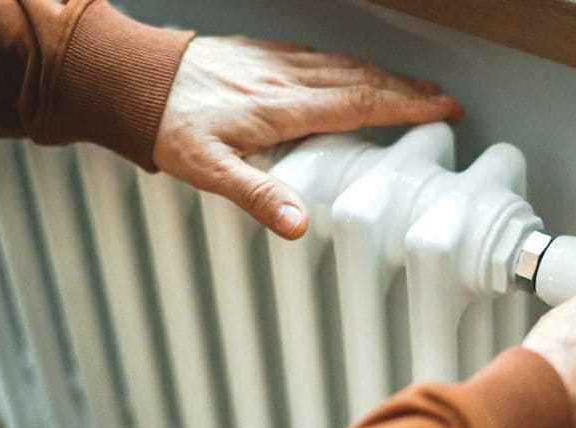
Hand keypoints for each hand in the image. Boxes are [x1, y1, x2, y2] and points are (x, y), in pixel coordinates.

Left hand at [153, 36, 461, 238]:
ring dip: (383, 75)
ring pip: (342, 64)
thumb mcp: (208, 170)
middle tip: (443, 100)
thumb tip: (298, 224)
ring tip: (411, 86)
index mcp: (281, 107)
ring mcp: (273, 61)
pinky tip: (350, 70)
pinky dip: (347, 64)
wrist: (132, 79)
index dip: (407, 105)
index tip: (443, 108)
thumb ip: (257, 196)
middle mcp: (285, 78)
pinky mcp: (259, 54)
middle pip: (361, 80)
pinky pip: (317, 55)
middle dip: (408, 89)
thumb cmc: (168, 124)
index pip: (360, 103)